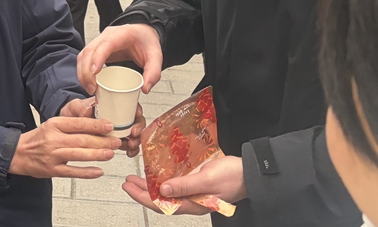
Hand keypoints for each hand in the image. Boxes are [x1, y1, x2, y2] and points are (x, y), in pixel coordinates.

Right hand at [7, 116, 119, 178]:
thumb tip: (96, 124)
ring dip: (97, 155)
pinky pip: (72, 172)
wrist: (18, 153)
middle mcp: (54, 139)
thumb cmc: (39, 138)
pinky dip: (86, 172)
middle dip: (102, 141)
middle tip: (116, 142)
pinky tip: (98, 171)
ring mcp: (53, 156)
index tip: (110, 126)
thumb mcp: (53, 124)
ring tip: (110, 154)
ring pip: (79, 155)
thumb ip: (71, 124)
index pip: (78, 124)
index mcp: (55, 124)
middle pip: (82, 140)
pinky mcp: (52, 170)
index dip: (96, 125)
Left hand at [61, 98, 146, 157]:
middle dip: (138, 127)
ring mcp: (117, 129)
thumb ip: (79, 107)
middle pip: (135, 119)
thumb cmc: (73, 115)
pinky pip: (128, 145)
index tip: (136, 114)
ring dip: (135, 139)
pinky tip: (128, 152)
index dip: (136, 109)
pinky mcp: (115, 141)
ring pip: (133, 133)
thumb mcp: (73, 108)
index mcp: (110, 104)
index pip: (129, 103)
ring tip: (130, 145)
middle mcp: (117, 116)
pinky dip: (131, 149)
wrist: (67, 130)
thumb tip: (87, 110)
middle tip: (133, 133)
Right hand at [77, 24, 162, 94]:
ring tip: (90, 88)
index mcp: (123, 34)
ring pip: (84, 54)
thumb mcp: (156, 56)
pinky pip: (84, 58)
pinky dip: (83, 71)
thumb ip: (153, 72)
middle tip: (93, 89)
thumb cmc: (146, 42)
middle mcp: (108, 35)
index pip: (106, 44)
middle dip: (87, 71)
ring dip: (82, 73)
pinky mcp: (96, 48)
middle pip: (90, 50)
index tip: (95, 73)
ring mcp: (100, 40)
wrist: (143, 33)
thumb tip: (145, 88)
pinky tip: (88, 82)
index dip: (98, 58)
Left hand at [122, 156, 247, 214]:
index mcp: (191, 204)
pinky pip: (175, 184)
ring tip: (137, 177)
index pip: (161, 204)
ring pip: (166, 192)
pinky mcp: (196, 184)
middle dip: (142, 191)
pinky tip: (158, 173)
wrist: (249, 173)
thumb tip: (162, 189)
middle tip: (127, 181)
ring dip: (151, 185)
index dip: (142, 197)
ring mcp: (193, 193)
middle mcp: (190, 201)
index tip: (129, 187)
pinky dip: (164, 179)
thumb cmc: (231, 177)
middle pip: (160, 200)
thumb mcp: (206, 179)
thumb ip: (184, 185)